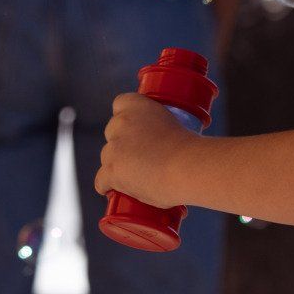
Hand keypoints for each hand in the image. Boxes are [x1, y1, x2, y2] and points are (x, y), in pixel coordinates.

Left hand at [94, 93, 198, 208]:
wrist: (190, 167)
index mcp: (137, 105)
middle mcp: (120, 123)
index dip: (127, 116)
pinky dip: (107, 186)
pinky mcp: (111, 171)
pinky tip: (111, 190)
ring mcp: (114, 148)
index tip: (138, 128)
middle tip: (141, 155)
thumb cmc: (193, 150)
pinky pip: (101, 180)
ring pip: (107, 157)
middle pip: (112, 132)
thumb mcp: (179, 127)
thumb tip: (171, 148)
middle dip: (123, 142)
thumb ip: (168, 131)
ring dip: (117, 165)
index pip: (121, 103)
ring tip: (134, 177)